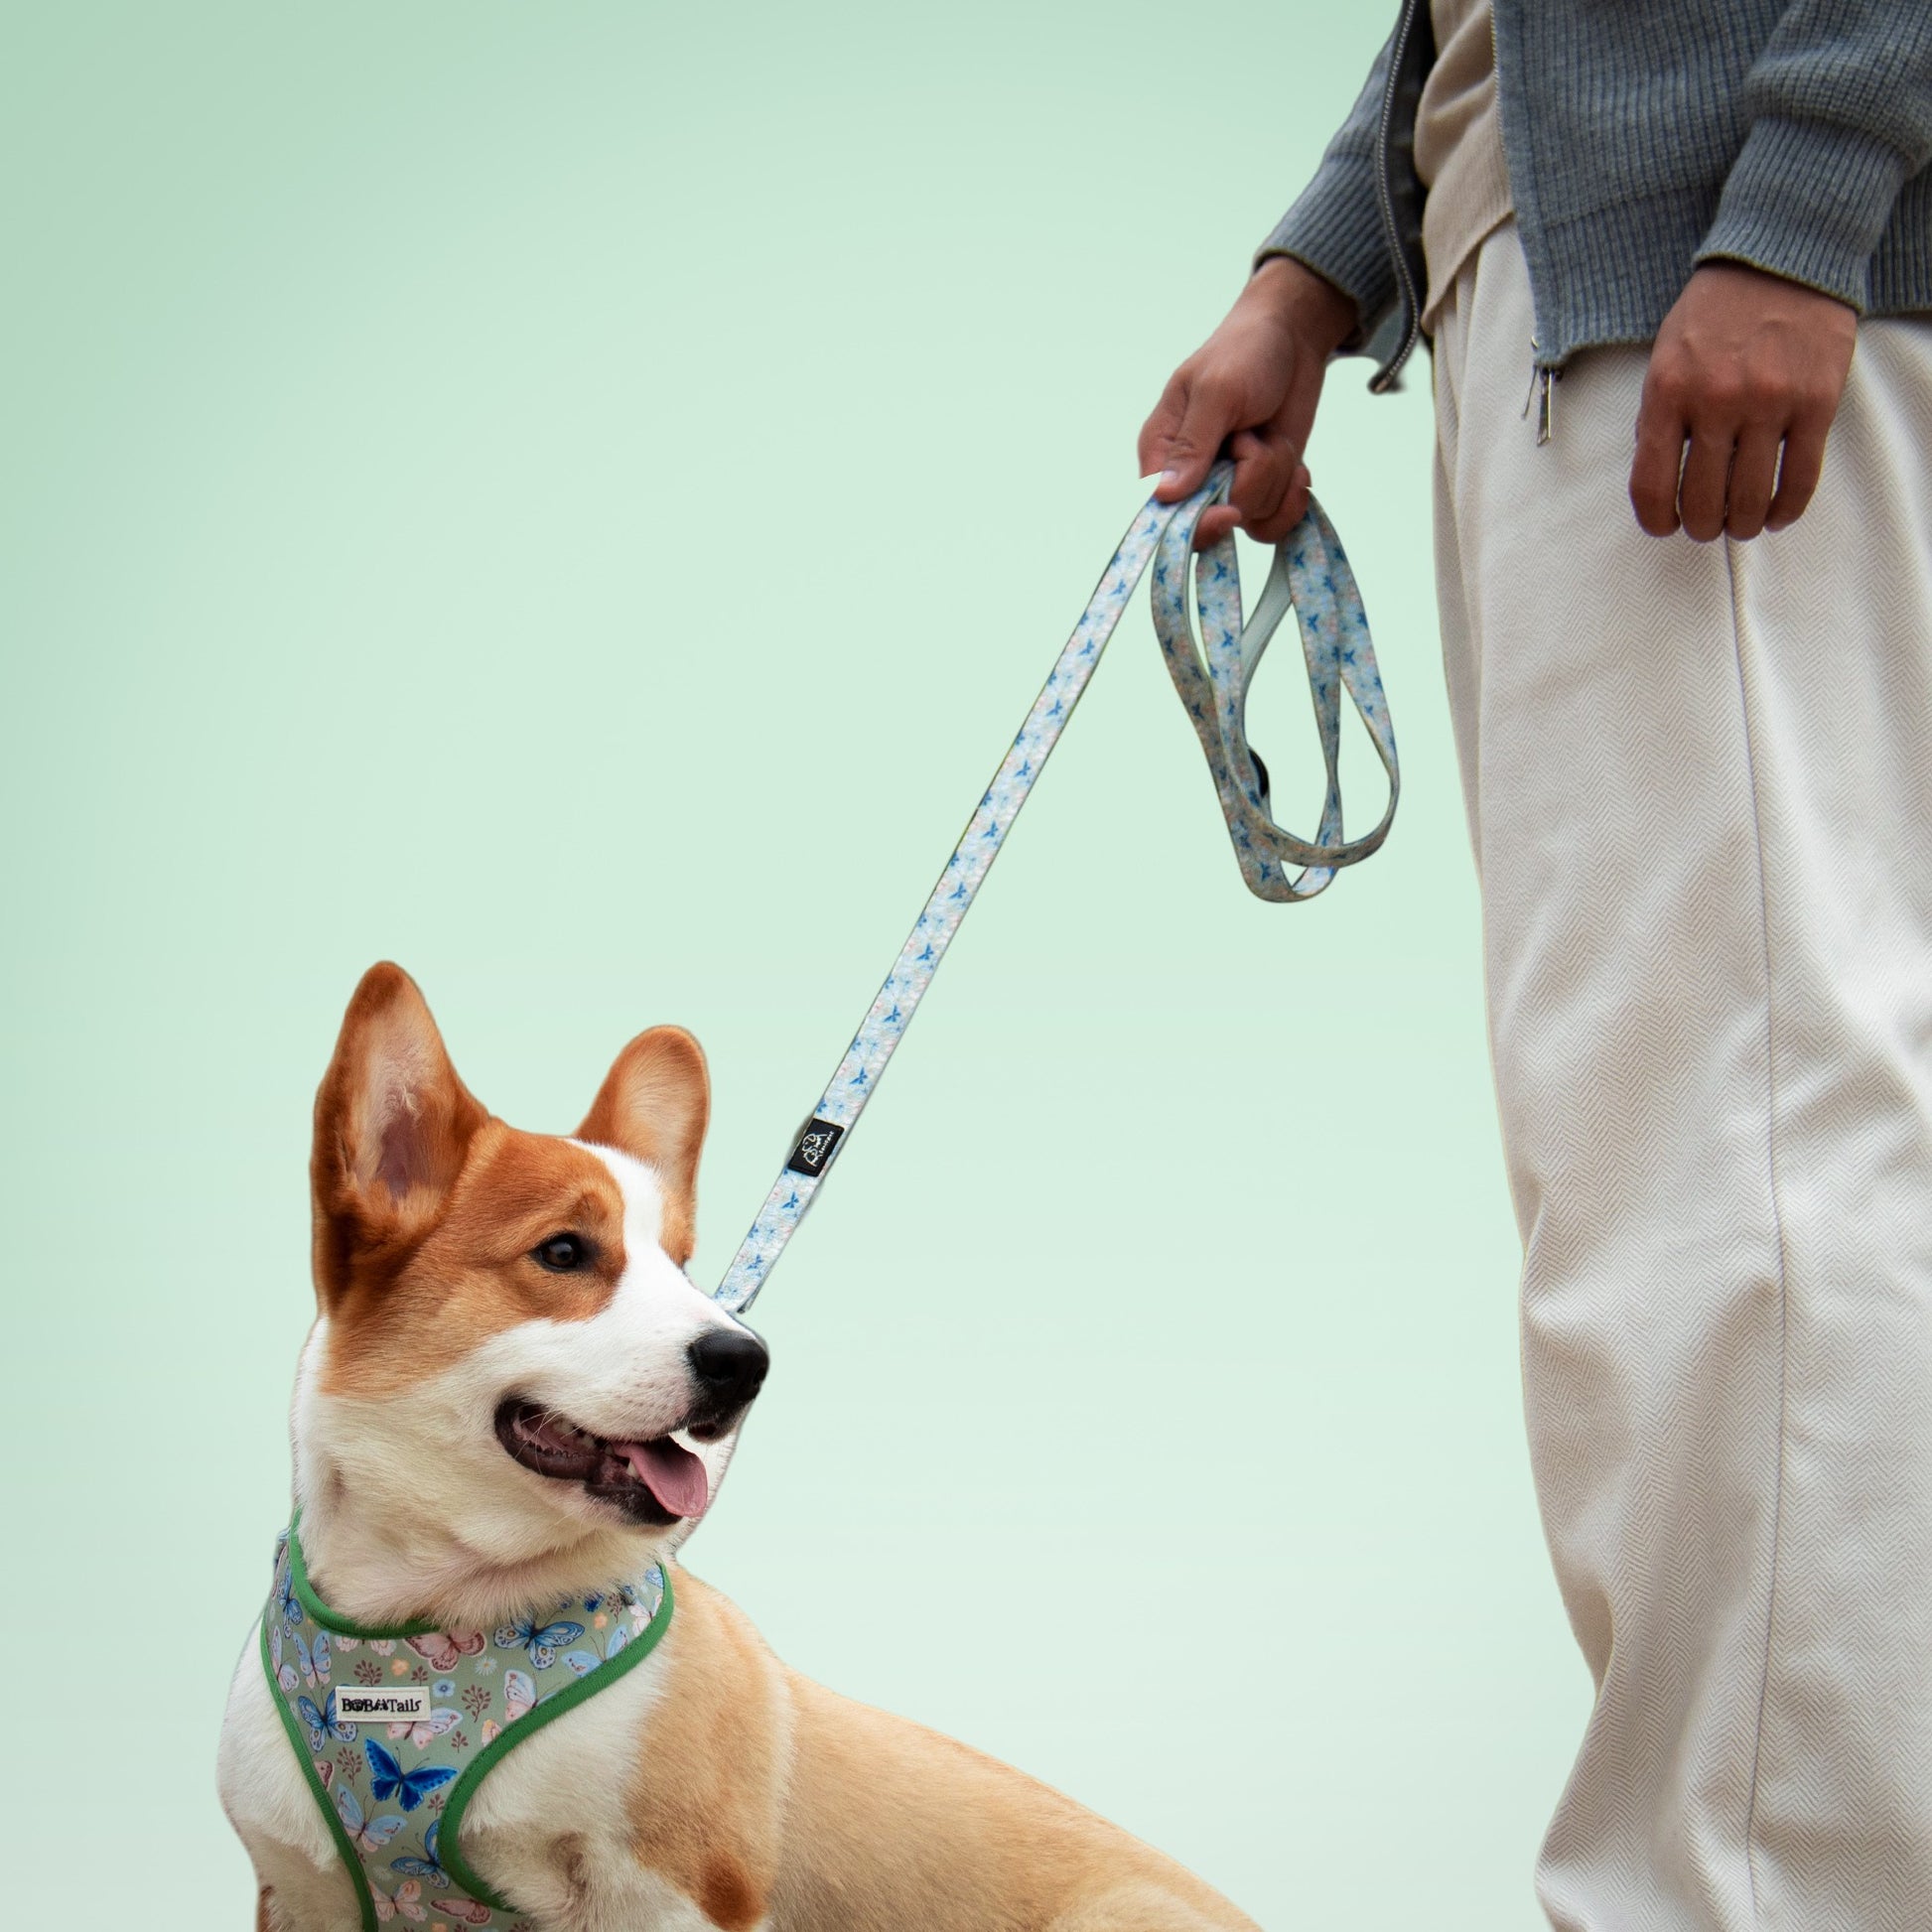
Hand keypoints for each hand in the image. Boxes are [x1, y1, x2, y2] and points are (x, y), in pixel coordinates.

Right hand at [1138, 256, 1357, 547]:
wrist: (1294, 340)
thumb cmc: (1244, 352)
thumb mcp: (1217, 392)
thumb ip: (1192, 445)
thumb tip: (1164, 496)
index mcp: (1161, 452)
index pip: (1162, 514)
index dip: (1196, 523)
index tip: (1230, 510)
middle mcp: (1191, 477)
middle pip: (1212, 523)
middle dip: (1248, 484)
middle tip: (1253, 438)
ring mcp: (1228, 487)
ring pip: (1251, 517)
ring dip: (1275, 474)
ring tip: (1269, 433)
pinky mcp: (1262, 490)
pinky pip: (1274, 524)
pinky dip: (1293, 501)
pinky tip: (1298, 469)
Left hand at [1630, 262, 1857, 541]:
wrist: (1779, 262)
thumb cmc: (1714, 314)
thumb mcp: (1664, 359)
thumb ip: (1657, 417)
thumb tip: (1656, 479)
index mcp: (1669, 393)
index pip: (1652, 485)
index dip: (1656, 520)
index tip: (1664, 526)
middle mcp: (1717, 401)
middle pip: (1703, 500)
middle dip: (1701, 526)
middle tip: (1705, 525)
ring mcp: (1769, 402)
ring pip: (1750, 498)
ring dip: (1742, 525)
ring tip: (1740, 524)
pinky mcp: (1816, 402)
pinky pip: (1800, 477)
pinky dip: (1786, 508)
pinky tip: (1776, 514)